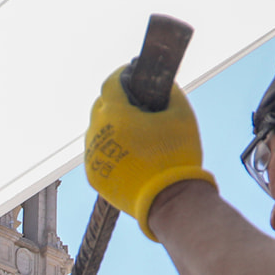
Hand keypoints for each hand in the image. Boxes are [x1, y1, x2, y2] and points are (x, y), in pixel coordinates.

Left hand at [85, 68, 214, 240]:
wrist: (167, 200)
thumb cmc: (176, 155)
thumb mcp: (181, 114)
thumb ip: (169, 91)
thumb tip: (160, 82)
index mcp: (116, 115)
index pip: (110, 84)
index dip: (122, 76)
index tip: (132, 74)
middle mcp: (98, 133)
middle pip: (100, 106)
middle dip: (115, 100)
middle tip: (135, 103)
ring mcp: (93, 156)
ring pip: (96, 131)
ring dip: (110, 125)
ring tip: (131, 130)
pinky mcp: (93, 176)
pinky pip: (96, 153)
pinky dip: (108, 148)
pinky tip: (126, 152)